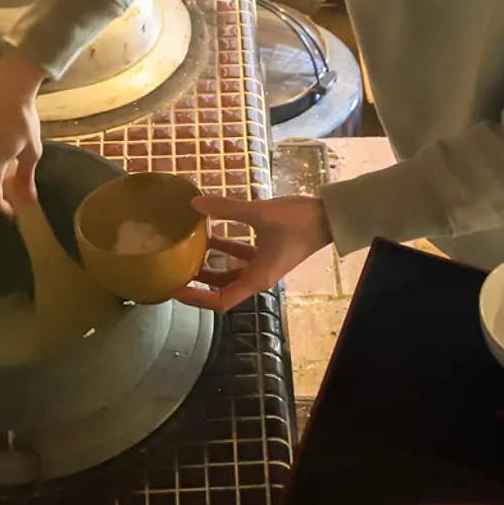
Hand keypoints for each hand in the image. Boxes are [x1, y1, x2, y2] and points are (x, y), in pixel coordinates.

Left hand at [174, 195, 332, 311]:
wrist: (329, 216)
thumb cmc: (298, 221)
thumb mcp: (260, 213)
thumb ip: (228, 209)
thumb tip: (195, 203)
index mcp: (257, 279)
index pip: (221, 301)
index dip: (197, 299)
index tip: (175, 288)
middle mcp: (259, 277)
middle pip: (222, 288)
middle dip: (198, 282)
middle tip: (174, 270)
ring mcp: (263, 265)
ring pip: (230, 271)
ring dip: (210, 265)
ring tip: (186, 251)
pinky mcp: (268, 252)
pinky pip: (241, 256)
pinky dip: (225, 249)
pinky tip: (211, 232)